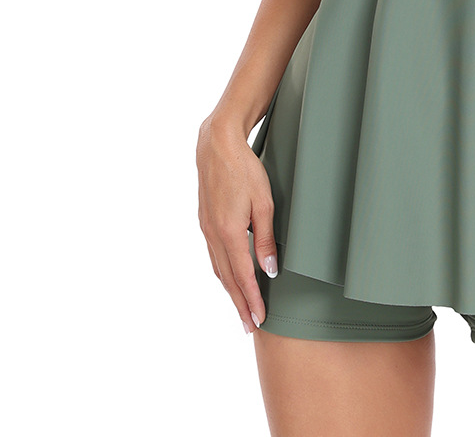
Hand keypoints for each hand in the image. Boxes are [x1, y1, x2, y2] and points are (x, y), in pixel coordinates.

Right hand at [196, 113, 278, 335]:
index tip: (259, 319)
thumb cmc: (245, 170)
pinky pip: (214, 255)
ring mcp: (206, 229)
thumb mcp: (264, 202)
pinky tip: (230, 277)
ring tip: (242, 308)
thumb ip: (265, 238)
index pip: (242, 277)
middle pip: (228, 279)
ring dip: (231, 291)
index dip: (251, 300)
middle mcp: (213, 235)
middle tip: (250, 326)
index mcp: (229, 233)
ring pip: (219, 269)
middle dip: (240, 304)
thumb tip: (269, 269)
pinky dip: (223, 273)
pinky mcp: (205, 221)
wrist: (217, 147)